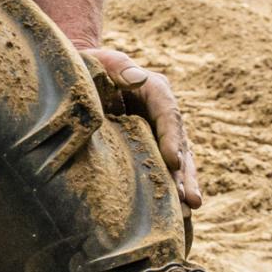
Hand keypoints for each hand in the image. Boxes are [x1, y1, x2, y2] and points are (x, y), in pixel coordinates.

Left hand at [83, 47, 201, 209]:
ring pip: (177, 161)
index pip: (168, 115)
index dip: (172, 138)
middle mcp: (163, 113)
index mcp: (156, 90)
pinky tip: (177, 210)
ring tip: (189, 209)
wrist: (81, 73)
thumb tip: (137, 79)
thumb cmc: (90, 66)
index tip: (173, 161)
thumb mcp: (103, 60)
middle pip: (180, 144)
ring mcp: (158, 132)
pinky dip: (170, 187)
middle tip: (190, 200)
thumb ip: (120, 68)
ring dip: (183, 185)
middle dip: (185, 173)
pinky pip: (163, 168)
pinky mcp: (148, 147)